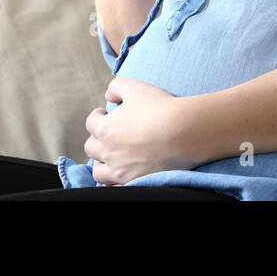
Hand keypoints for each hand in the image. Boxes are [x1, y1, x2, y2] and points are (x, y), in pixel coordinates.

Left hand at [84, 76, 202, 185]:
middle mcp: (109, 152)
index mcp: (106, 129)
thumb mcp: (135, 87)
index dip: (98, 116)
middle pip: (91, 147)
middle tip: (110, 134)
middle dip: (98, 139)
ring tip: (112, 156)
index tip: (105, 114)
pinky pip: (115, 188)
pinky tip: (123, 172)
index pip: (91, 123)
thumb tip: (109, 95)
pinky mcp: (135, 182)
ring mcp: (121, 170)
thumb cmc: (160, 108)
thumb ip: (116, 87)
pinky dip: (115, 181)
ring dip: (102, 162)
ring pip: (99, 171)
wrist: (185, 132)